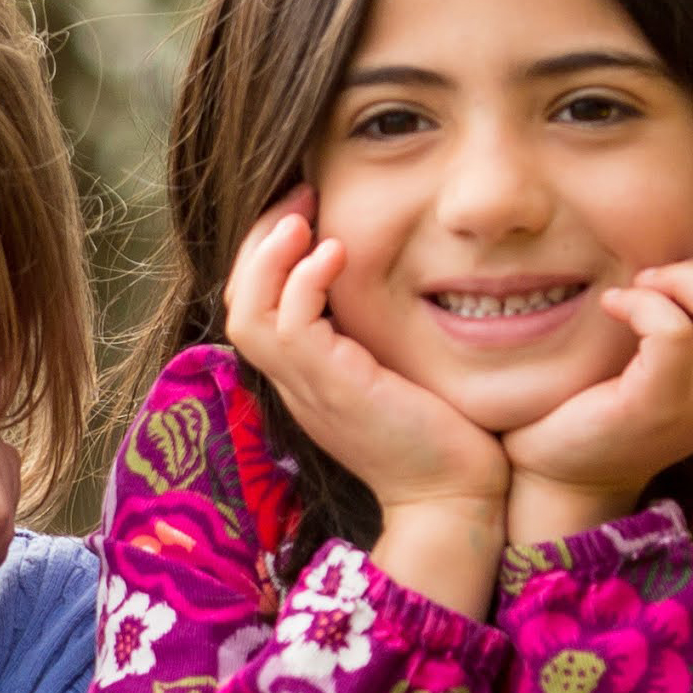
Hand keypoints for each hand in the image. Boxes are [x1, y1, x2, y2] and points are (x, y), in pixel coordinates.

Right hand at [224, 196, 509, 515]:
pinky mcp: (332, 389)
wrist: (456, 497)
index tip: (305, 212)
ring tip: (302, 215)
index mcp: (305, 377)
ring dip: (268, 256)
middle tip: (298, 195)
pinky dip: (302, 282)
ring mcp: (307, 388)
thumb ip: (379, 336)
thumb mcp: (398, 374)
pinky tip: (335, 251)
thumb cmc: (443, 437)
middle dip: (259, 241)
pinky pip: (290, 328)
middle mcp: (294, 381)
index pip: (255, 307)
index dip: (267, 256)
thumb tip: (401, 283)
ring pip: (247, 313)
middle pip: (236, 303)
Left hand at [500, 237, 692, 546]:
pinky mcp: (657, 408)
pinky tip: (611, 305)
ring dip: (681, 279)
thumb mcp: (670, 359)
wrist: (561, 475)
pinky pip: (673, 332)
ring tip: (638, 289)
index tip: (690, 262)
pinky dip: (642, 303)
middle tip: (660, 276)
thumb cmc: (604, 402)